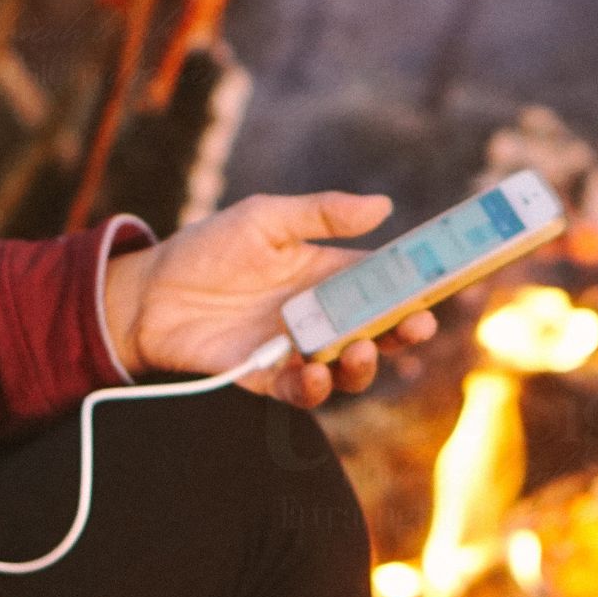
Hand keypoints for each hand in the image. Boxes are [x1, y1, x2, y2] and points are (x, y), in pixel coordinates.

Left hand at [103, 192, 437, 406]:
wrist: (149, 292)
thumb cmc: (208, 248)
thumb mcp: (265, 218)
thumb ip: (321, 214)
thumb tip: (383, 205)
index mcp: (328, 272)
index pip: (386, 280)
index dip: (419, 284)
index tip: (448, 283)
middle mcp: (322, 314)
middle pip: (380, 329)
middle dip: (405, 330)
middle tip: (416, 325)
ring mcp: (297, 349)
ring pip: (349, 367)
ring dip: (363, 364)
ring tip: (359, 349)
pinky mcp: (266, 377)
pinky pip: (300, 391)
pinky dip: (311, 386)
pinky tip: (310, 372)